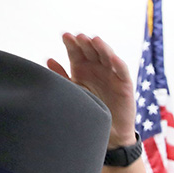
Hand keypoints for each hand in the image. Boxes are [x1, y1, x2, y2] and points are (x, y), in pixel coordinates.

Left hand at [47, 33, 136, 147]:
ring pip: (107, 56)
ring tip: (94, 40)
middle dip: (85, 43)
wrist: (107, 133)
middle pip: (91, 50)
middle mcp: (97, 68)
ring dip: (102, 47)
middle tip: (79, 37)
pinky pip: (122, 72)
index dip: (71, 43)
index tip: (65, 36)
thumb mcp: (73, 92)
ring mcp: (111, 74)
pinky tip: (113, 58)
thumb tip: (49, 59)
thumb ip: (62, 77)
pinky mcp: (124, 84)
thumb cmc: (88, 111)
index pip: (76, 52)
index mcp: (81, 68)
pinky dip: (118, 64)